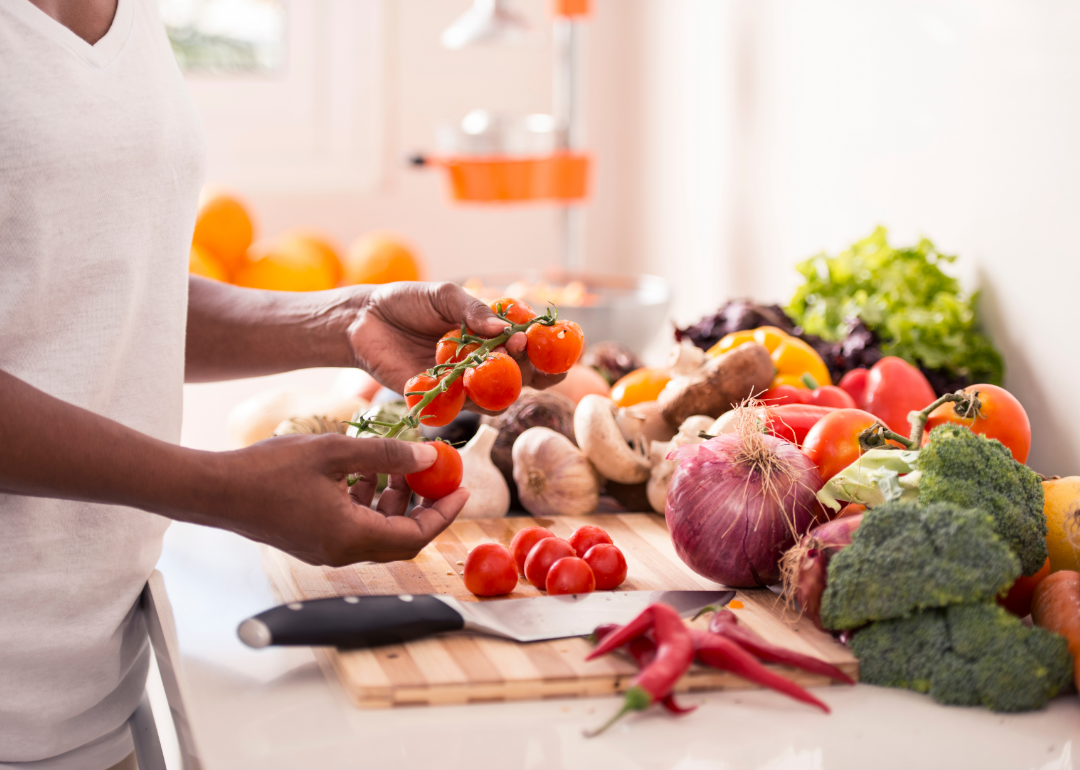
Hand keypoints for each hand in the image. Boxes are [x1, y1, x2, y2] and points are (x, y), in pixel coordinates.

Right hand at [205, 434, 467, 565]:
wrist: (214, 490)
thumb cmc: (268, 470)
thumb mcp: (335, 452)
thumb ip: (386, 455)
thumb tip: (428, 457)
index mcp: (351, 536)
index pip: (415, 536)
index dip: (444, 513)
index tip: (462, 488)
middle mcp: (341, 551)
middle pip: (399, 537)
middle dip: (422, 505)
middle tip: (434, 474)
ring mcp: (325, 548)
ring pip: (377, 530)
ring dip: (394, 500)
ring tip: (398, 464)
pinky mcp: (311, 539)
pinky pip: (354, 525)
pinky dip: (368, 501)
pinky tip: (363, 470)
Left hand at [346, 282, 566, 395]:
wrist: (364, 319)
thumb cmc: (407, 303)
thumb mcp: (445, 297)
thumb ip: (474, 311)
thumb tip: (506, 330)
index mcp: (489, 338)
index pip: (526, 348)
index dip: (543, 349)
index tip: (553, 343)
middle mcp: (480, 366)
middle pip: (520, 379)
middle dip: (532, 370)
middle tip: (528, 354)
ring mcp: (461, 386)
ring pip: (495, 399)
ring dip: (503, 385)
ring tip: (500, 362)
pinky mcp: (437, 401)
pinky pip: (460, 408)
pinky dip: (468, 397)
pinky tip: (467, 380)